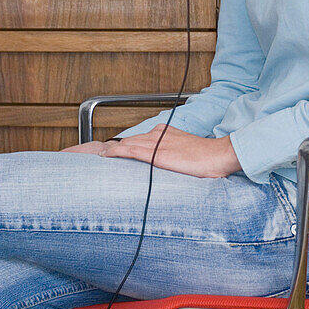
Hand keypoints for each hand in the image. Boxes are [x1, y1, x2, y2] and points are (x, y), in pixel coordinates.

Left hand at [62, 126, 240, 178]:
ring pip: (125, 145)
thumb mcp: (186, 159)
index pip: (135, 141)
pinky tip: (105, 156)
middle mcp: (157, 135)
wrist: (220, 155)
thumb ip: (171, 162)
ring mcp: (156, 142)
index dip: (119, 149)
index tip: (103, 155)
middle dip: (107, 150)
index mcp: (163, 135)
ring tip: (90, 158)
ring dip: (108, 152)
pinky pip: (131, 150)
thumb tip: (166, 174)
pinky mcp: (157, 153)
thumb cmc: (208, 161)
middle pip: (127, 142)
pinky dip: (116, 152)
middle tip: (88, 156)